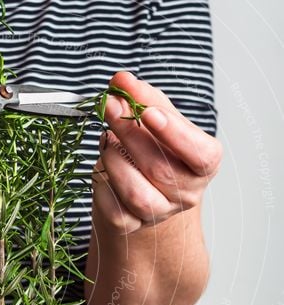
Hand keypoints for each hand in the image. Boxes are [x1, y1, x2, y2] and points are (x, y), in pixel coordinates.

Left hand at [93, 71, 221, 233]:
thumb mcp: (156, 118)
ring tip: (106, 139)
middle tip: (110, 105)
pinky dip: (101, 181)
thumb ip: (144, 98)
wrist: (139, 186)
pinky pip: (112, 207)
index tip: (148, 112)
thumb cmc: (153, 148)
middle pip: (160, 168)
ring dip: (114, 160)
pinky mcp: (131, 224)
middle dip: (130, 133)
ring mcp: (159, 212)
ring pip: (135, 192)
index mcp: (202, 165)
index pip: (201, 154)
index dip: (175, 134)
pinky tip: (102, 166)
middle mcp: (186, 193)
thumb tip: (121, 81)